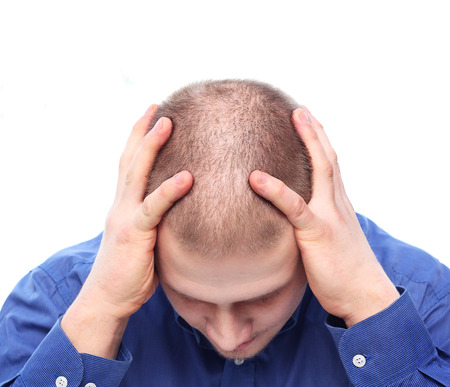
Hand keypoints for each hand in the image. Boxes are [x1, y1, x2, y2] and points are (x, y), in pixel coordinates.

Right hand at [61, 107, 192, 357]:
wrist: (108, 299)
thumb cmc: (131, 271)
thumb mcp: (144, 239)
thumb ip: (157, 221)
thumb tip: (183, 212)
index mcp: (124, 205)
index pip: (130, 165)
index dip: (139, 140)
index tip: (152, 117)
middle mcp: (121, 205)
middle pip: (130, 159)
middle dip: (142, 131)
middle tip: (157, 106)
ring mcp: (125, 217)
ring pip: (137, 174)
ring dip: (151, 146)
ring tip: (167, 122)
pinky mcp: (134, 234)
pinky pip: (153, 208)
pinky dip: (169, 190)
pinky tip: (187, 177)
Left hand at [249, 107, 398, 326]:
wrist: (365, 295)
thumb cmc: (344, 271)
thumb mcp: (332, 239)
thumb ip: (316, 223)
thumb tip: (296, 219)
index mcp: (338, 205)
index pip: (330, 166)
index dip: (320, 142)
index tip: (309, 122)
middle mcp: (337, 204)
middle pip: (328, 159)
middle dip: (315, 132)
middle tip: (300, 109)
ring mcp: (329, 216)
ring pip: (320, 171)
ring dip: (308, 142)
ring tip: (293, 118)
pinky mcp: (317, 233)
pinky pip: (295, 207)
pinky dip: (276, 190)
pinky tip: (256, 178)